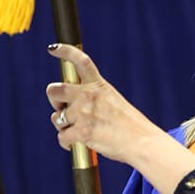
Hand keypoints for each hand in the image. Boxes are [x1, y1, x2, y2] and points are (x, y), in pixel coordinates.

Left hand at [47, 43, 194, 193]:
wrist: (141, 141)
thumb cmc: (130, 125)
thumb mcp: (113, 101)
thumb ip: (93, 98)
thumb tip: (70, 108)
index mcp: (99, 85)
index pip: (81, 61)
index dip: (65, 52)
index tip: (53, 49)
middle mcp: (89, 95)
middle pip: (54, 90)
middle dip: (54, 100)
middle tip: (62, 109)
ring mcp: (84, 113)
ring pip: (57, 118)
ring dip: (62, 126)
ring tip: (76, 131)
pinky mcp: (82, 131)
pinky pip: (62, 137)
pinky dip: (66, 143)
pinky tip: (74, 144)